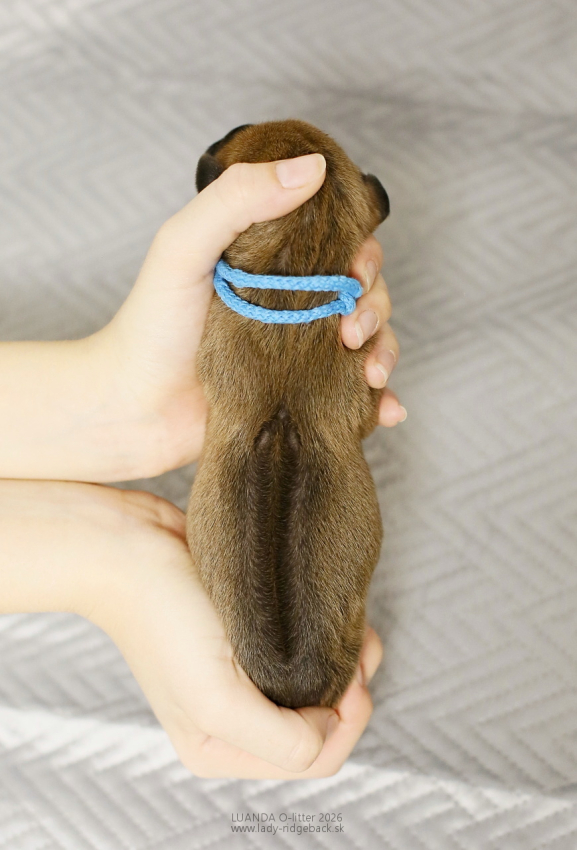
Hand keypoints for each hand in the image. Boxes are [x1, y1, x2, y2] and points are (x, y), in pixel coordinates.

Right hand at [0, 478, 380, 778]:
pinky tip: (340, 617)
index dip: (347, 723)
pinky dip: (332, 637)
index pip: (314, 759)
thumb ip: (279, 740)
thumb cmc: (163, 618)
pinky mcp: (251, 635)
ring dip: (349, 662)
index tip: (353, 679)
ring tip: (355, 630)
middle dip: (353, 692)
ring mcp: (244, 675)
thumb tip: (327, 726)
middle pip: (323, 725)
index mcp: (222, 748)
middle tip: (360, 650)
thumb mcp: (216, 701)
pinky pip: (307, 649)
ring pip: (320, 685)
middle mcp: (235, 719)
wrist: (130, 547)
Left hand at [100, 153, 403, 477]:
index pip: (339, 243)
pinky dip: (381, 403)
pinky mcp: (300, 395)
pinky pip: (354, 397)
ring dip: (385, 352)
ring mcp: (299, 352)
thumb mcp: (185, 247)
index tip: (356, 268)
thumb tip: (313, 167)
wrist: (132, 408)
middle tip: (352, 331)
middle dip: (374, 306)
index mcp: (273, 262)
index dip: (361, 251)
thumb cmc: (152, 324)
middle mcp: (293, 304)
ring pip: (368, 342)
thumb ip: (237, 200)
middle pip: (362, 292)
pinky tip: (387, 410)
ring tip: (370, 375)